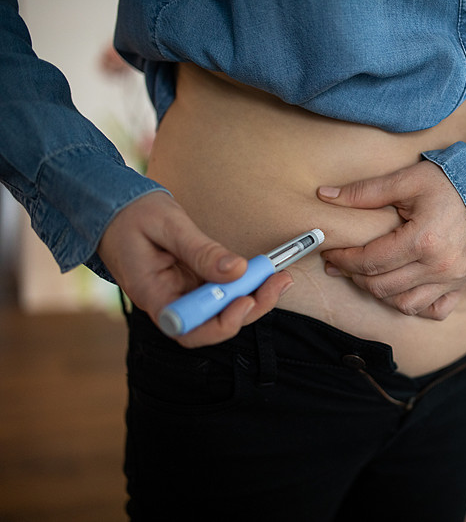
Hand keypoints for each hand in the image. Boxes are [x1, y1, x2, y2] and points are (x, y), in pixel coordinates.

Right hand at [97, 192, 292, 346]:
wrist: (114, 206)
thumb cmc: (132, 214)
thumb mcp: (167, 225)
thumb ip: (201, 250)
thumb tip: (237, 271)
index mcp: (152, 294)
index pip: (188, 330)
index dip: (220, 325)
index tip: (244, 301)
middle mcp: (170, 302)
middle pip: (214, 325)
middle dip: (250, 308)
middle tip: (278, 282)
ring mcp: (183, 295)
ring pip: (223, 310)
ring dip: (255, 297)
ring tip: (280, 277)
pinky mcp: (194, 284)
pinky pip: (223, 293)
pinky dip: (246, 285)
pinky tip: (266, 273)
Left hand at [317, 160, 465, 319]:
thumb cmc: (449, 183)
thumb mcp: (407, 180)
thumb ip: (364, 192)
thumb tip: (325, 196)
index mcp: (423, 240)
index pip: (370, 262)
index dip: (344, 259)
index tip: (330, 252)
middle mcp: (439, 266)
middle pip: (381, 286)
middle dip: (354, 276)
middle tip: (340, 263)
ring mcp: (452, 280)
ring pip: (402, 304)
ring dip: (378, 292)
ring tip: (366, 275)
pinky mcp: (461, 285)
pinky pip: (432, 311)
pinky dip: (412, 306)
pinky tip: (399, 290)